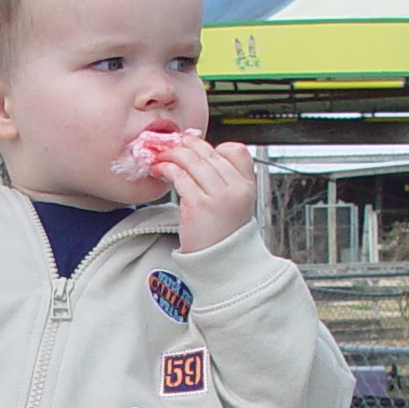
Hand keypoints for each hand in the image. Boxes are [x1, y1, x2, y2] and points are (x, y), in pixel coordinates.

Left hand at [154, 133, 257, 252]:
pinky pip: (180, 176)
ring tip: (162, 156)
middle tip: (172, 144)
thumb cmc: (223, 235)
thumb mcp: (236, 203)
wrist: (220, 263)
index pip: (236, 150)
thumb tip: (200, 158)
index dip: (214, 147)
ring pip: (193, 161)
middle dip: (187, 145)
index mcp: (247, 185)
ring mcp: (218, 195)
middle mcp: (235, 188)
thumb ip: (226, 181)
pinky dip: (167, 168)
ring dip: (173, 154)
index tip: (196, 148)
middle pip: (209, 152)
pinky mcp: (198, 204)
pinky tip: (161, 169)